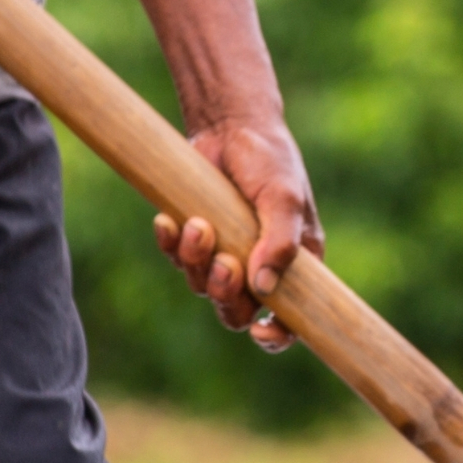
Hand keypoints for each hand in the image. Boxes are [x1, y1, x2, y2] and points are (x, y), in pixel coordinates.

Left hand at [153, 120, 318, 351]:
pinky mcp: (195, 238)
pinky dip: (170, 245)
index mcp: (295, 263)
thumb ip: (279, 243)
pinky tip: (168, 221)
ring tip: (197, 225)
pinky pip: (177, 260)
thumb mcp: (284, 197)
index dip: (278, 336)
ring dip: (196, 262)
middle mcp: (260, 266)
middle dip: (226, 294)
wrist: (230, 125)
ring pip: (203, 287)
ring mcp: (226, 253)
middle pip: (238, 311)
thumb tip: (263, 289)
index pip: (292, 318)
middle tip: (225, 262)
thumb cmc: (269, 160)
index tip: (260, 332)